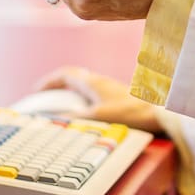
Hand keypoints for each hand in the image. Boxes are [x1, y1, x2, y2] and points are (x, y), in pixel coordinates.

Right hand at [38, 66, 161, 132]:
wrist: (158, 112)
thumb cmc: (130, 113)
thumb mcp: (97, 117)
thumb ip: (74, 119)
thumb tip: (53, 120)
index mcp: (92, 82)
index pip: (65, 74)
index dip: (49, 82)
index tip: (36, 92)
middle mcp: (100, 82)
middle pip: (73, 78)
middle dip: (57, 87)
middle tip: (45, 100)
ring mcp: (109, 88)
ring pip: (84, 86)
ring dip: (70, 94)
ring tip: (61, 110)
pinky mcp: (117, 96)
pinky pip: (93, 94)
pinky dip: (82, 101)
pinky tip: (83, 116)